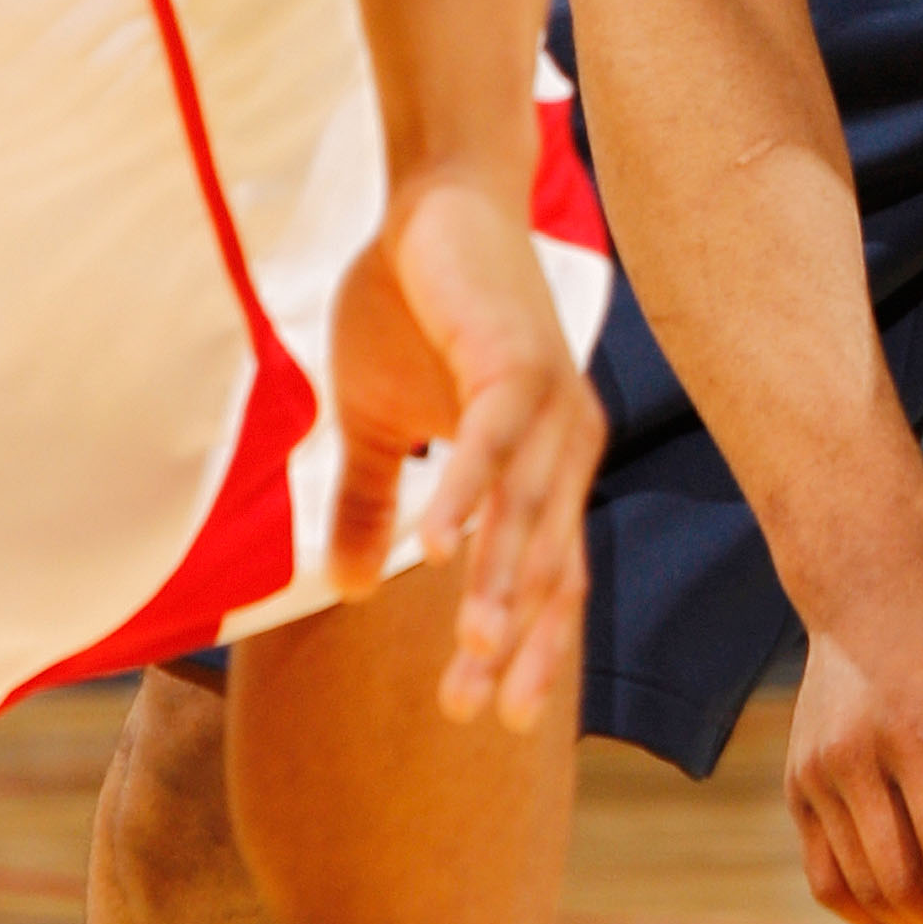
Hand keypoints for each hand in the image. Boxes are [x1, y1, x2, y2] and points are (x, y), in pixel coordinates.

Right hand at [325, 173, 603, 729]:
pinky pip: (490, 445)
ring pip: (526, 519)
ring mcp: (548, 404)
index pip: (544, 580)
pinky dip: (463, 500)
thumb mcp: (376, 422)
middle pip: (546, 568)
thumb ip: (373, 505)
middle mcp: (563, 446)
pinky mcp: (516, 361)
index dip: (520, 650)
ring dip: (494, 590)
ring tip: (465, 660)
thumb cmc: (411, 307)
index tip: (487, 721)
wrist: (431, 202)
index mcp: (543, 467)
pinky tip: (433, 554)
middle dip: (513, 646)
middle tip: (473, 715)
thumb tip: (358, 590)